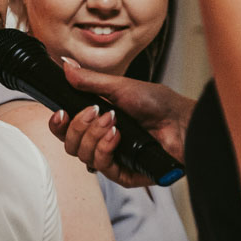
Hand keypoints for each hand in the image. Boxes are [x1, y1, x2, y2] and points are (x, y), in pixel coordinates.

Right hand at [46, 58, 193, 186]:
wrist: (182, 121)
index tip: (60, 113)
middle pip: (70, 144)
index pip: (66, 131)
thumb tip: (67, 66)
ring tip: (113, 122)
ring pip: (82, 155)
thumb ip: (90, 80)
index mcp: (96, 124)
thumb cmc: (159, 104)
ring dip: (93, 136)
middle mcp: (101, 143)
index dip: (58, 125)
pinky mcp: (123, 174)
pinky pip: (101, 166)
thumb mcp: (120, 86)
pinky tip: (117, 136)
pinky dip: (105, 148)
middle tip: (96, 111)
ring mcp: (112, 159)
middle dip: (79, 127)